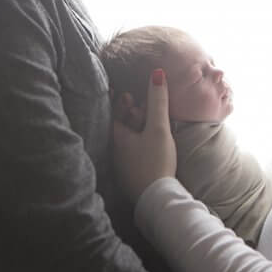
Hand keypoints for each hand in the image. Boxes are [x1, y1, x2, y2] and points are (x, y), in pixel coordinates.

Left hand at [112, 68, 176, 201]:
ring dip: (137, 127)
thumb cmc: (156, 161)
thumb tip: (156, 72)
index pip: (112, 111)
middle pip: (120, 124)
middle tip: (139, 103)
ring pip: (128, 138)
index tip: (123, 89)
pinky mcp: (132, 174)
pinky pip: (133, 151)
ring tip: (148, 119)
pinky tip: (151, 142)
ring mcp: (122, 163)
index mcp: (117, 137)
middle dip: (130, 112)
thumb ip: (158, 100)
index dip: (118, 99)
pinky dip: (140, 141)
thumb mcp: (158, 128)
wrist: (158, 199)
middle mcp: (115, 150)